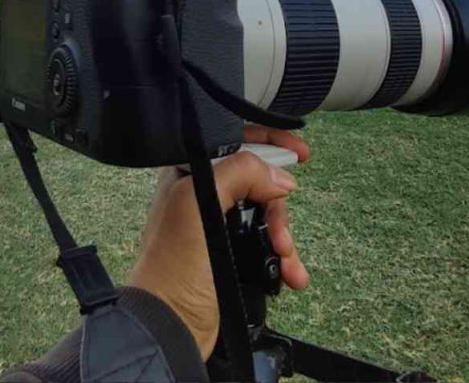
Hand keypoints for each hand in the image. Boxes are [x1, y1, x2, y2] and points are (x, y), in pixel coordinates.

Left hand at [128, 126, 310, 356]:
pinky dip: (283, 259)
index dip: (270, 144)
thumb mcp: (197, 204)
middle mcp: (204, 197)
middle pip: (260, 183)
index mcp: (189, 175)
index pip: (236, 142)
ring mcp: (218, 229)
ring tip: (284, 259)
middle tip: (279, 233)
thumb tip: (277, 176)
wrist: (170, 327)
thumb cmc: (171, 270)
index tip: (298, 154)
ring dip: (284, 237)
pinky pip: (267, 247)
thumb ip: (238, 173)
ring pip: (267, 217)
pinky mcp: (231, 257)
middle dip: (278, 208)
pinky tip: (288, 274)